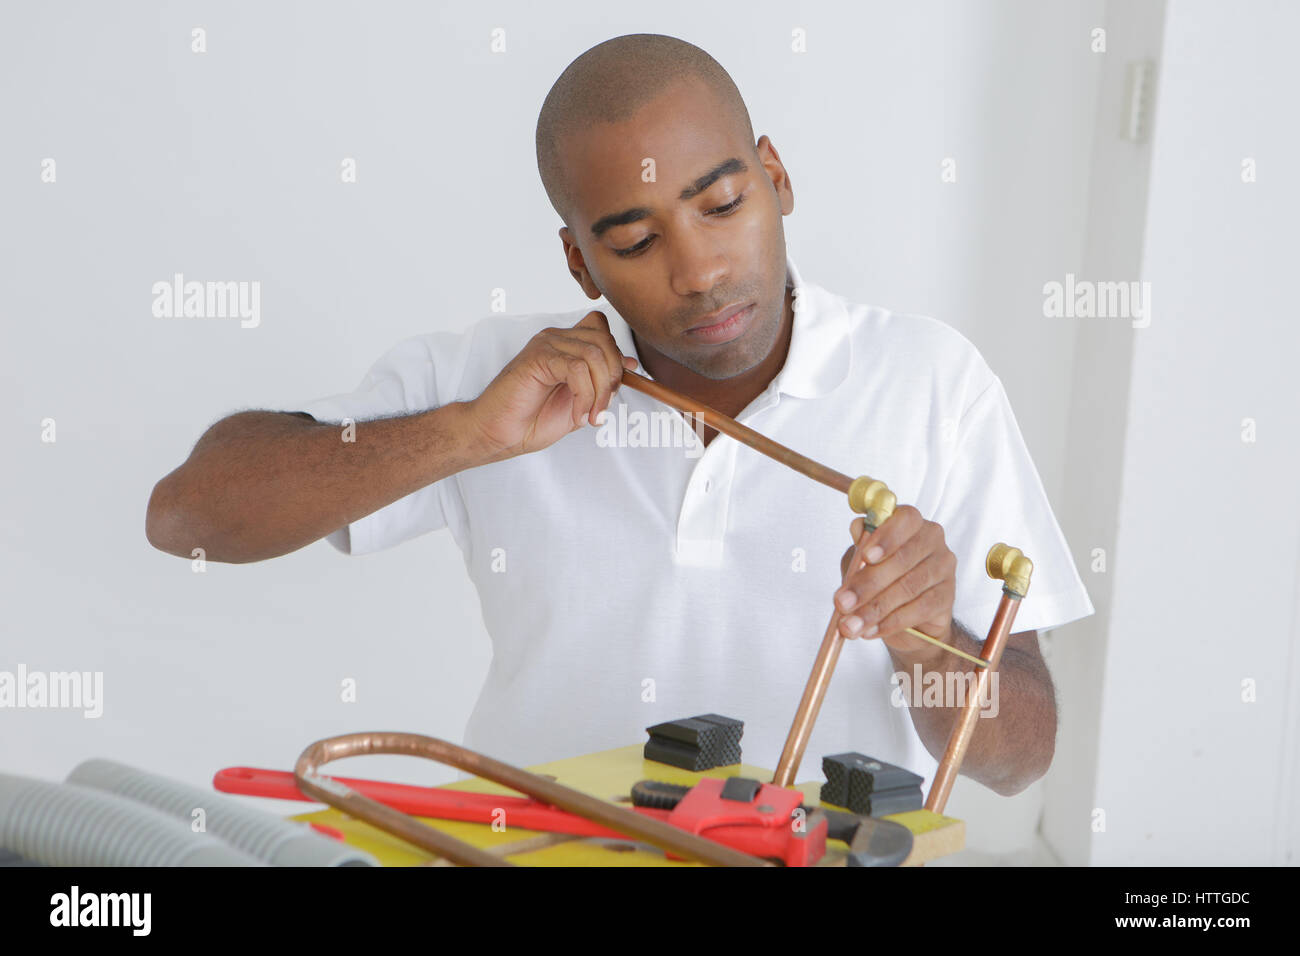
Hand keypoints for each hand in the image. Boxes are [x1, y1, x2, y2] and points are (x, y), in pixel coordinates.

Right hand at [467, 310, 637, 458]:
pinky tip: (577, 415)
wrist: (498, 432)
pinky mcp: (537, 357)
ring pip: (594, 355)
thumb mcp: (580, 401)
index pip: (603, 330)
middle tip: (602, 411)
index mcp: (566, 344)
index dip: (615, 357)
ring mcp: (546, 344)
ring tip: (590, 417)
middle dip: (612, 380)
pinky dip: (584, 396)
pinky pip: (576, 369)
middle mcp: (556, 338)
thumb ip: (601, 381)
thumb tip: (630, 364)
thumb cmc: (532, 419)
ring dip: (600, 393)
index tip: (613, 390)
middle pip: (604, 341)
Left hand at [834, 505, 956, 659]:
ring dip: (875, 608)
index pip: (905, 519)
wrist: (908, 619)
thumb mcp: (861, 563)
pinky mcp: (947, 596)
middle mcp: (931, 540)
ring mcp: (943, 568)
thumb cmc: (882, 581)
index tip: (865, 556)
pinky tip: (872, 630)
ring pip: (908, 587)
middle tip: (843, 603)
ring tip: (852, 624)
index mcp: (910, 522)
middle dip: (867, 584)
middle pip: (902, 559)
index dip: (885, 537)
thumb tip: (857, 528)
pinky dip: (891, 622)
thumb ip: (859, 548)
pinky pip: (919, 609)